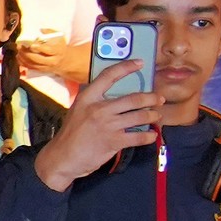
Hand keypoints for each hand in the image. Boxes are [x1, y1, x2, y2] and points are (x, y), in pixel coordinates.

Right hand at [36, 70, 159, 188]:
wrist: (62, 158)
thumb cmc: (71, 134)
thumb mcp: (78, 110)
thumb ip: (95, 101)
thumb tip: (118, 96)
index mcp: (87, 98)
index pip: (109, 76)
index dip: (126, 67)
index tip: (140, 63)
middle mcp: (98, 109)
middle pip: (134, 98)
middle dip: (151, 98)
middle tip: (159, 99)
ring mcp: (107, 125)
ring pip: (140, 116)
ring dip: (153, 116)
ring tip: (156, 116)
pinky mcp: (113, 141)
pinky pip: (139, 136)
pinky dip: (149, 136)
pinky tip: (152, 135)